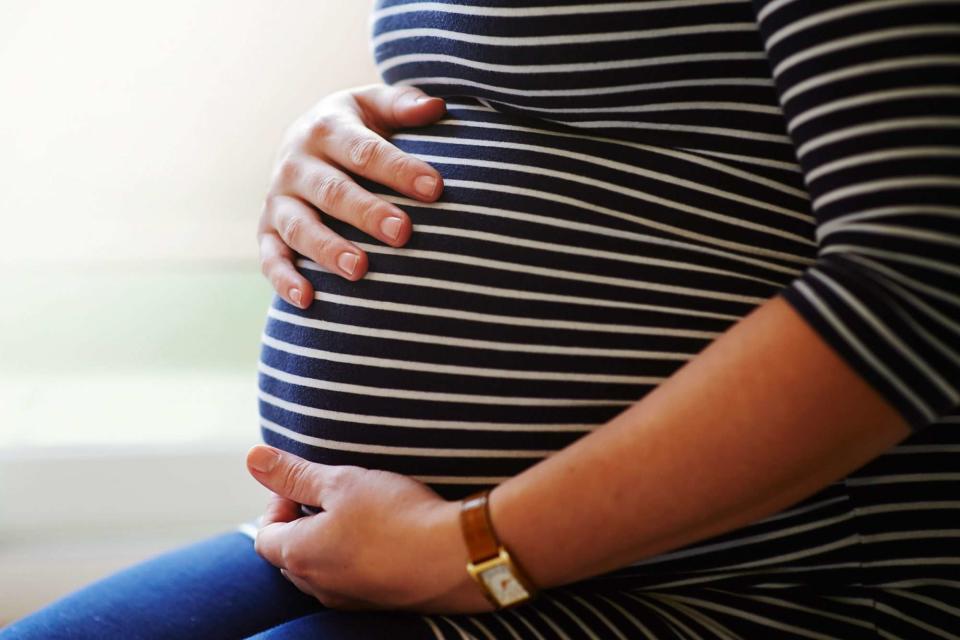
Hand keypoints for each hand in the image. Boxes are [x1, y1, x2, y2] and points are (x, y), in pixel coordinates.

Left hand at [245, 445, 495, 613]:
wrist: (456, 557)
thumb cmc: (396, 515)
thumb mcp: (342, 481)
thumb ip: (295, 473)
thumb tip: (253, 458)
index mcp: (299, 555)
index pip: (264, 534)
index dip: (278, 503)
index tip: (306, 483)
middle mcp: (318, 586)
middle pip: (290, 556)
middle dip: (302, 524)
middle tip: (332, 496)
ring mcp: (349, 600)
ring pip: (322, 570)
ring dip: (330, 542)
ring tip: (362, 514)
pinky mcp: (380, 604)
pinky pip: (353, 581)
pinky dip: (357, 558)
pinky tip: (387, 537)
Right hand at [258, 84, 446, 308]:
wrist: (306, 141)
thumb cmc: (356, 128)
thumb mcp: (374, 107)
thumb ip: (403, 105)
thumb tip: (437, 108)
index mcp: (327, 128)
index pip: (365, 150)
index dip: (399, 169)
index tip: (435, 187)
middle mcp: (296, 163)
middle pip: (333, 191)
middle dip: (367, 213)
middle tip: (403, 233)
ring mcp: (279, 199)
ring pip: (299, 227)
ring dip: (328, 249)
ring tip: (360, 270)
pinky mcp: (267, 230)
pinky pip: (271, 257)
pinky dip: (284, 278)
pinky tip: (307, 299)